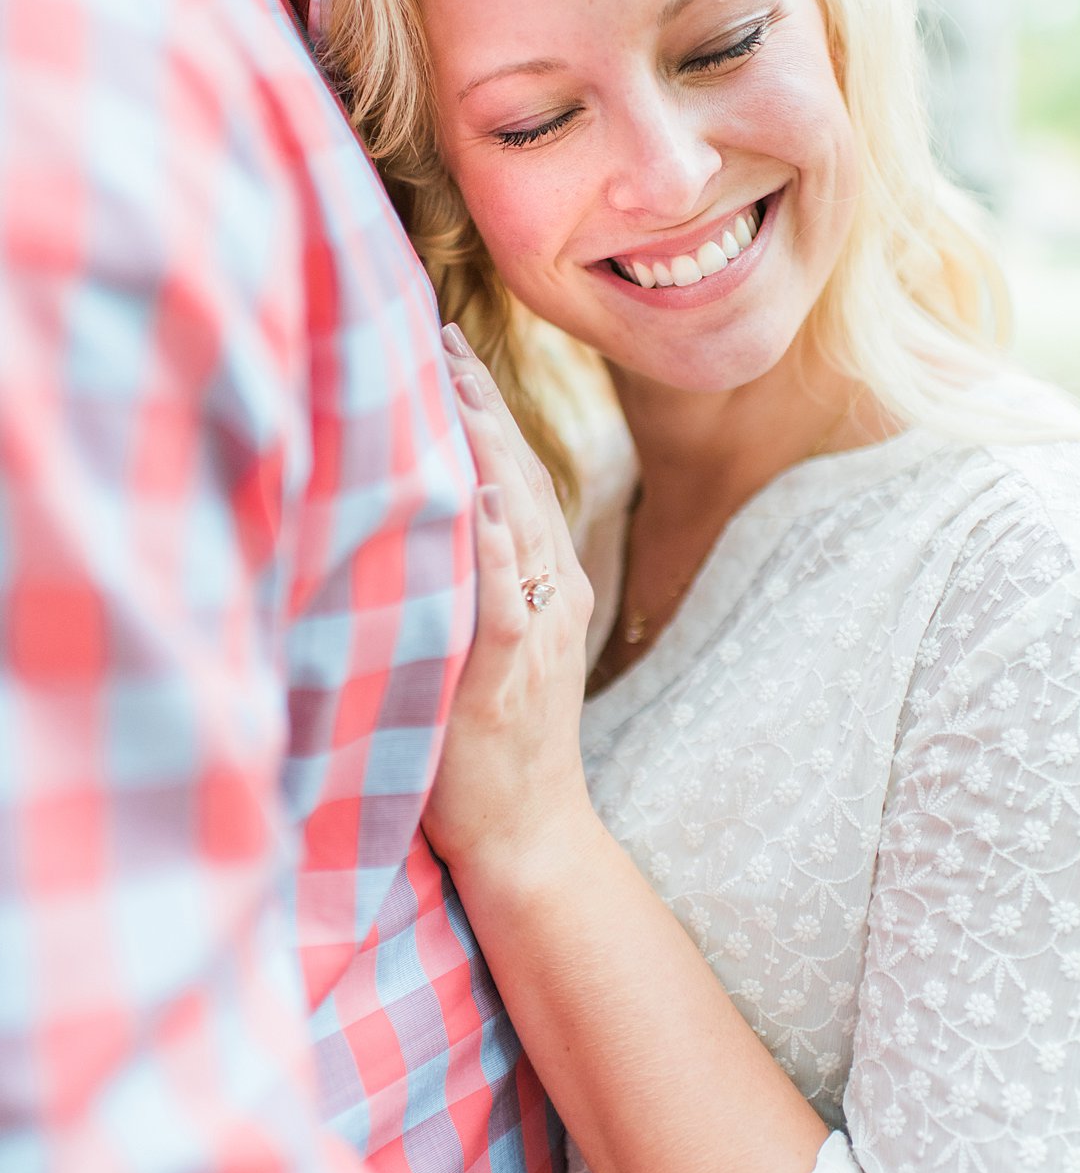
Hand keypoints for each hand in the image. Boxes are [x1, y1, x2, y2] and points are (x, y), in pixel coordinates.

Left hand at [426, 326, 595, 874]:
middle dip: (484, 405)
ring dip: (488, 449)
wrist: (530, 835)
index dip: (491, 413)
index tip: (452, 351)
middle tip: (444, 337)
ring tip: (455, 383)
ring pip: (521, 521)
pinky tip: (484, 496)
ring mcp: (538, 634)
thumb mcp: (497, 654)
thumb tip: (432, 523)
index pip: (524, 480)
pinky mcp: (509, 676)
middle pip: (525, 480)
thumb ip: (477, 588)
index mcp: (552, 590)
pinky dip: (498, 545)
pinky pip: (506, 599)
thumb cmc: (497, 750)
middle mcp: (554, 598)